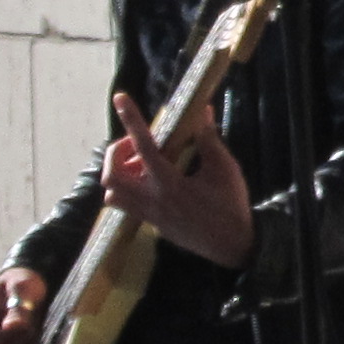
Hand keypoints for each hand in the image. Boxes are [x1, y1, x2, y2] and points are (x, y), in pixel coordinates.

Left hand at [97, 90, 254, 268]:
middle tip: (139, 146)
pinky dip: (126, 189)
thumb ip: (209, 139)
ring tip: (141, 165)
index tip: (120, 98)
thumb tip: (202, 111)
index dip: (131, 120)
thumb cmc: (230, 205)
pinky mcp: (150, 223)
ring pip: (111, 193)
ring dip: (119, 173)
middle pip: (111, 174)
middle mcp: (152, 199)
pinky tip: (148, 182)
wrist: (231, 244)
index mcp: (170, 183)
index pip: (144, 146)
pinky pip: (124, 205)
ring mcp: (148, 214)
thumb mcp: (224, 169)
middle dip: (117, 153)